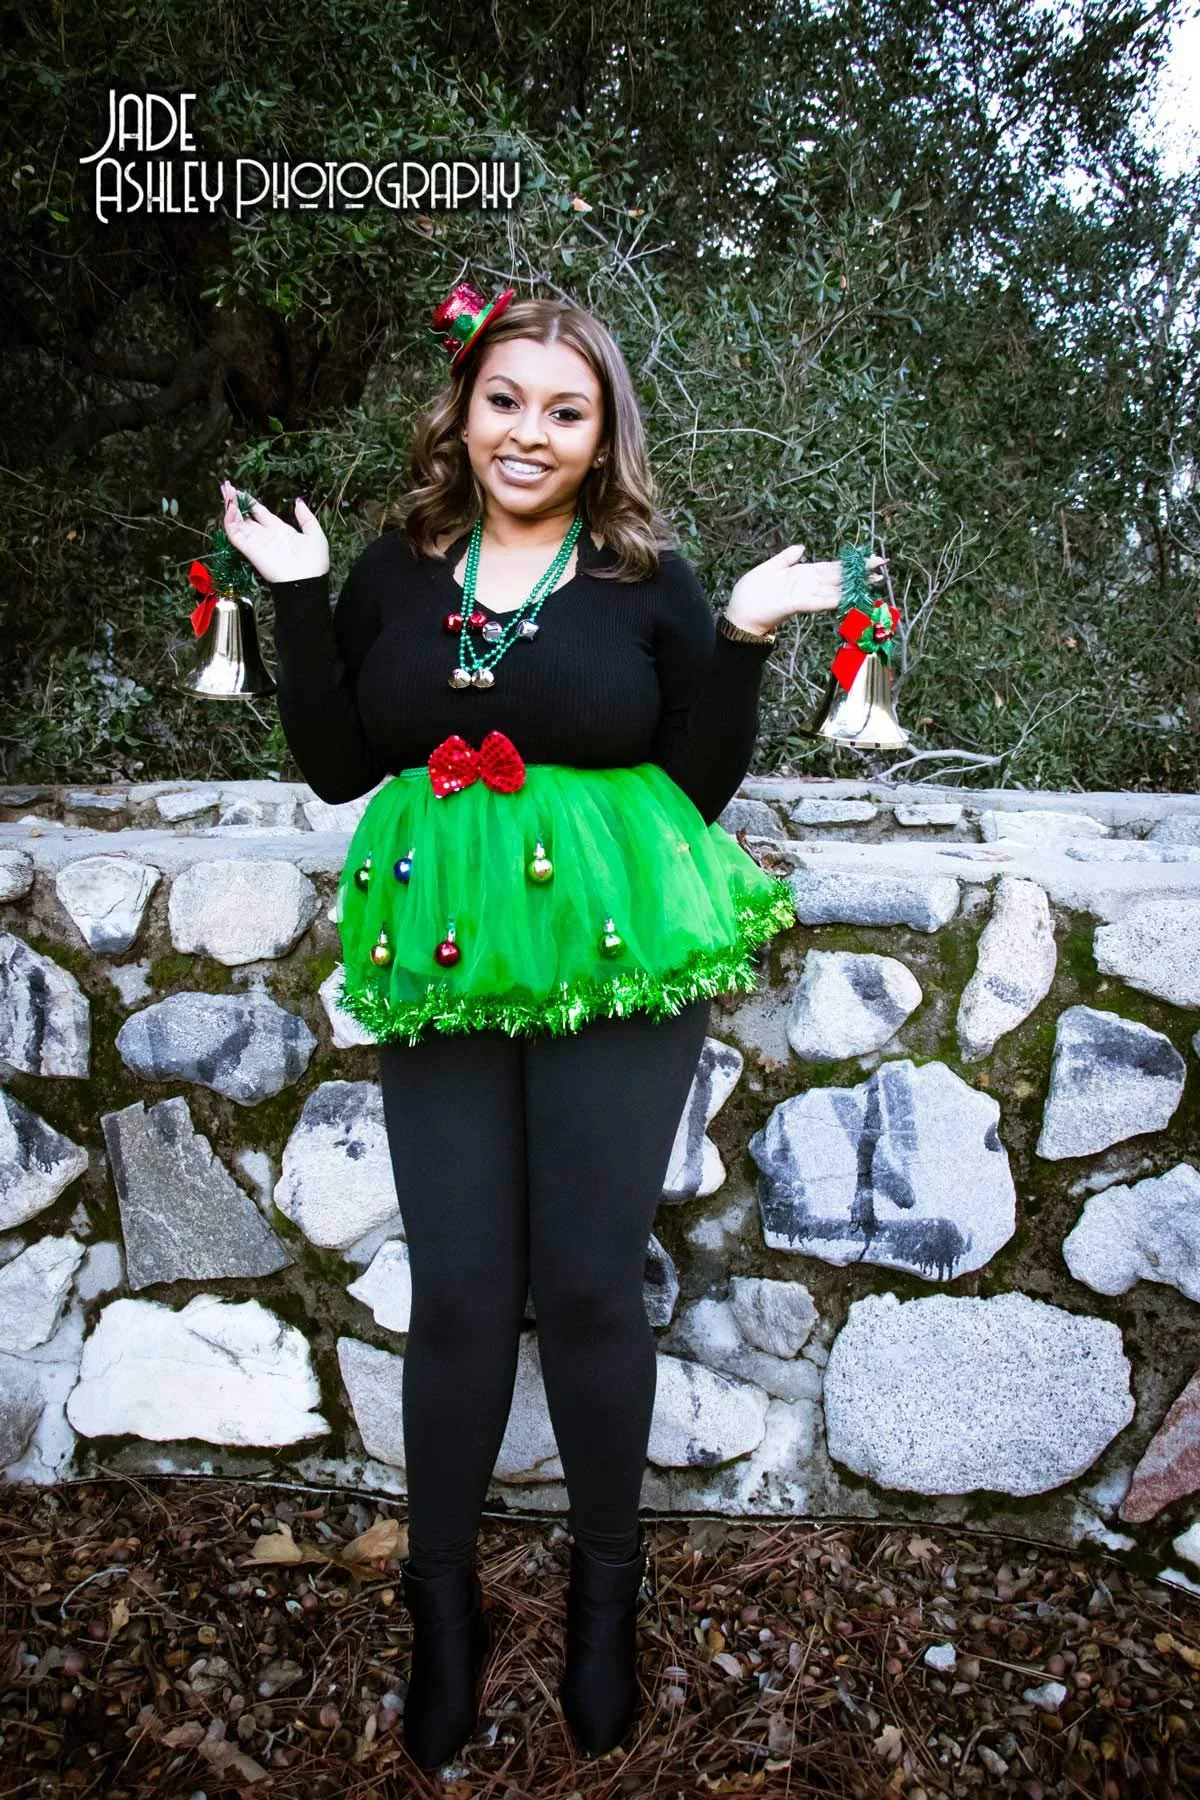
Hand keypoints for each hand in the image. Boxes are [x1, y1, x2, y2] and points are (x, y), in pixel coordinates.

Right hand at [218, 479, 329, 583]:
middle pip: (245, 516)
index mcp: (279, 531)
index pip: (260, 513)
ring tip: (225, 491)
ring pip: (237, 522)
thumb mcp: (315, 534)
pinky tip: (231, 507)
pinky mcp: (249, 550)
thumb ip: (306, 517)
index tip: (239, 490)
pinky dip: (230, 520)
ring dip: (230, 506)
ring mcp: (256, 543)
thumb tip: (297, 501)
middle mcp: (265, 536)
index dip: (250, 502)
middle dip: (235, 502)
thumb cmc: (315, 563)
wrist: (308, 583)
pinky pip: (235, 534)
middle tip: (226, 487)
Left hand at [725, 544, 887, 636]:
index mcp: (803, 574)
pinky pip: (817, 601)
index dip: (850, 563)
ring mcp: (804, 595)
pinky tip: (847, 597)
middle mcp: (808, 585)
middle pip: (838, 578)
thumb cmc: (751, 593)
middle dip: (859, 572)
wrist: (739, 615)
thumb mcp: (770, 568)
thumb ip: (786, 558)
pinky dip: (832, 599)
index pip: (831, 567)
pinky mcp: (795, 604)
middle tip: (882, 566)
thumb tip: (801, 546)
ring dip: (853, 587)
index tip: (869, 558)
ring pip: (834, 590)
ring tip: (873, 581)